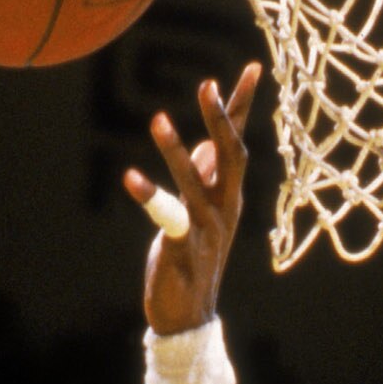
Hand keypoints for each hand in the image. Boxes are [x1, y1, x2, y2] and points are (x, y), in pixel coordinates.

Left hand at [129, 65, 260, 333]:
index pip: (238, 143)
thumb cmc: (192, 260)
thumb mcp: (202, 213)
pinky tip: (130, 177)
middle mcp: (225, 208)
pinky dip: (150, 195)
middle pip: (230, 157)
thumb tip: (206, 144)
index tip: (252, 66)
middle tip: (208, 85)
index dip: (243, 106)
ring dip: (177, 151)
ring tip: (158, 120)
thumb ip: (206, 179)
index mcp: (229, 196)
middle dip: (222, 120)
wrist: (188, 317)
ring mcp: (207, 229)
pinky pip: (168, 216)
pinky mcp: (184, 248)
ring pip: (196, 184)